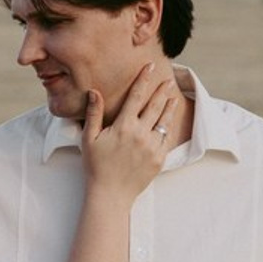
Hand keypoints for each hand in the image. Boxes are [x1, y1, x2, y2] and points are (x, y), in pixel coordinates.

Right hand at [82, 65, 178, 200]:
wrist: (110, 194)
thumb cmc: (96, 166)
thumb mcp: (89, 138)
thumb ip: (94, 113)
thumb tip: (94, 91)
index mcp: (123, 126)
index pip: (136, 96)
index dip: (144, 79)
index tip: (150, 67)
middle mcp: (140, 134)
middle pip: (155, 106)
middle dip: (161, 91)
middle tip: (168, 79)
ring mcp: (152, 147)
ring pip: (164, 121)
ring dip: (169, 107)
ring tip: (173, 96)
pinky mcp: (159, 159)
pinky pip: (166, 139)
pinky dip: (168, 127)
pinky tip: (170, 120)